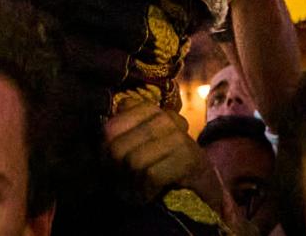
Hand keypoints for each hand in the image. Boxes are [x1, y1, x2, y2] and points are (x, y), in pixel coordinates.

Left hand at [104, 104, 224, 208]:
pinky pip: (151, 175)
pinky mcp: (188, 158)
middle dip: (117, 173)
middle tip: (126, 185)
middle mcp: (165, 117)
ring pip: (133, 161)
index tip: (114, 169)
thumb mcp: (137, 148)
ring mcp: (179, 136)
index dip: (105, 154)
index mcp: (149, 111)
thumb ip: (120, 131)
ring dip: (131, 185)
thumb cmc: (161, 169)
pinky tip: (151, 194)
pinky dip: (146, 192)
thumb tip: (105, 125)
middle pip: (118, 147)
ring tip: (138, 191)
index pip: (110, 129)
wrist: (200, 191)